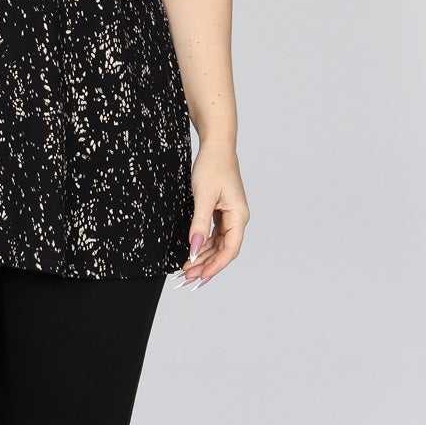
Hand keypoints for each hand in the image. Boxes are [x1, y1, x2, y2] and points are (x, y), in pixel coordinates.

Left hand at [177, 143, 248, 287]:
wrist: (216, 147)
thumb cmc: (213, 166)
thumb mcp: (203, 196)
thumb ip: (199, 225)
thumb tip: (194, 248)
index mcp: (238, 216)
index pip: (229, 249)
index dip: (215, 266)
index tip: (199, 277)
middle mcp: (237, 218)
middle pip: (224, 250)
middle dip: (206, 265)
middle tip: (187, 277)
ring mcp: (230, 216)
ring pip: (218, 244)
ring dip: (204, 257)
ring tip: (187, 268)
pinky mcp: (222, 212)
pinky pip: (214, 235)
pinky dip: (203, 245)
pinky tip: (193, 253)